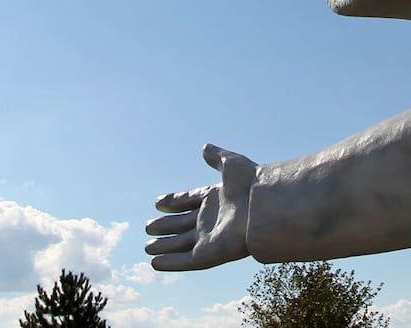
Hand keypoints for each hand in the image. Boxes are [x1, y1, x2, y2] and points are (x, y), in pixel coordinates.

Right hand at [145, 143, 255, 270]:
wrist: (263, 206)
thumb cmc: (251, 183)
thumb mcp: (231, 164)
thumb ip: (217, 157)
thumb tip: (205, 147)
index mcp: (215, 198)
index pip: (189, 200)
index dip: (173, 202)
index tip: (158, 203)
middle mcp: (211, 219)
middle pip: (182, 224)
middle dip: (166, 226)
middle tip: (147, 227)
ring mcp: (210, 238)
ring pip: (181, 244)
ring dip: (165, 246)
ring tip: (147, 248)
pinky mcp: (210, 254)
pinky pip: (186, 260)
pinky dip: (171, 263)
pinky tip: (155, 263)